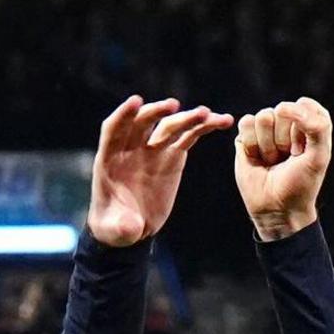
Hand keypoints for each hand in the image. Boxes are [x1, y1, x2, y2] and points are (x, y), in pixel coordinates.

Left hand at [87, 97, 227, 248]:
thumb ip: (121, 227)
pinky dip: (204, 128)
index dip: (123, 114)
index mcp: (110, 158)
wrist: (132, 226)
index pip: (114, 129)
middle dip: (157, 112)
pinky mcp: (173, 156)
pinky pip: (189, 137)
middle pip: (143, 121)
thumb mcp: (115, 231)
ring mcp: (154, 149)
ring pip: (170, 126)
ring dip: (188, 118)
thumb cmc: (116, 226)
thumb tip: (132, 228)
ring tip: (208, 115)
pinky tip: (222, 121)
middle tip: (174, 107)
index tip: (136, 102)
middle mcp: (132, 148)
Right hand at [237, 99, 333, 241]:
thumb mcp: (320, 155)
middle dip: (283, 139)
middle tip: (285, 159)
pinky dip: (252, 144)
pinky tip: (257, 159)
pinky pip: (246, 123)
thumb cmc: (302, 184)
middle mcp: (287, 123)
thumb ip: (317, 125)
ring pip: (262, 117)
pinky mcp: (246, 137)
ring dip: (267, 144)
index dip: (302, 131)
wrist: (278, 209)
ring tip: (272, 160)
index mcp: (308, 124)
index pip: (303, 106)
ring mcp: (266, 130)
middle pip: (280, 111)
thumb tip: (283, 107)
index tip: (303, 152)